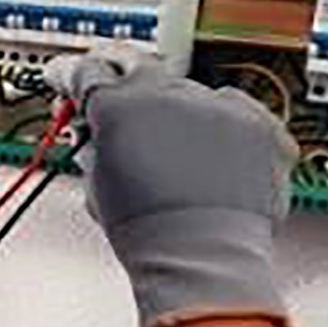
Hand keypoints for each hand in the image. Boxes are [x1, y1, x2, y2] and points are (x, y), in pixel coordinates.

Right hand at [45, 53, 298, 326]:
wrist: (203, 259)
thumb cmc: (148, 232)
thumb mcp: (95, 185)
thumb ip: (93, 146)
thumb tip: (97, 133)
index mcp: (117, 105)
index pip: (86, 71)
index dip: (74, 76)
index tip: (71, 79)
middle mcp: (167, 93)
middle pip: (138, 67)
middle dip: (123, 82)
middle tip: (122, 105)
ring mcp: (216, 104)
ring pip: (188, 91)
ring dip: (178, 114)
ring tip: (179, 161)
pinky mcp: (256, 120)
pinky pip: (235, 110)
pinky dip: (224, 128)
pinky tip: (216, 159)